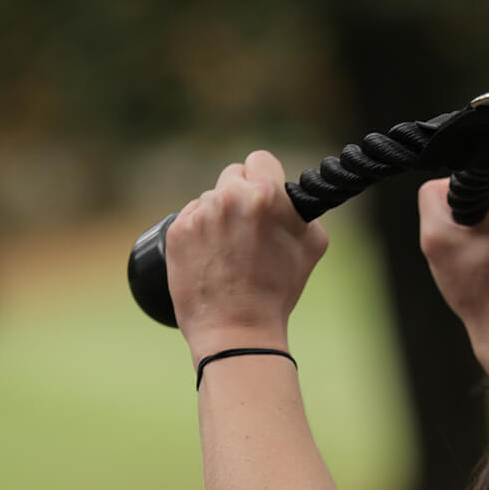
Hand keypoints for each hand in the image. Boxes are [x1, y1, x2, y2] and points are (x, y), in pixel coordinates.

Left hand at [166, 151, 327, 364]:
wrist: (237, 330)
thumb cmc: (278, 291)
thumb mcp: (312, 246)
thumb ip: (303, 211)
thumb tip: (292, 198)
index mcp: (264, 195)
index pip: (261, 159)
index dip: (267, 177)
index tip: (267, 197)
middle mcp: (228, 197)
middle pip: (233, 175)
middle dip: (241, 195)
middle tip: (249, 229)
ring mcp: (198, 214)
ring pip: (210, 199)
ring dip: (220, 216)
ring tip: (230, 253)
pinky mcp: (176, 232)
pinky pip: (191, 219)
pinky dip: (200, 233)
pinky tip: (211, 258)